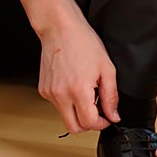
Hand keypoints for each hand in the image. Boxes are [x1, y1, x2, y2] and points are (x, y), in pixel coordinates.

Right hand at [22, 0, 119, 133]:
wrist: (59, 29)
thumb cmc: (82, 43)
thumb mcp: (106, 69)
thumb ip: (111, 97)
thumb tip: (113, 115)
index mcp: (78, 90)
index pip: (89, 123)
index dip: (102, 123)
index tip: (107, 117)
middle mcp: (61, 94)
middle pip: (73, 128)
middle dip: (88, 124)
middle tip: (97, 111)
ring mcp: (49, 93)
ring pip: (65, 116)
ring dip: (77, 112)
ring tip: (85, 92)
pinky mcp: (43, 89)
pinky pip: (57, 105)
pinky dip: (67, 102)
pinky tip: (73, 85)